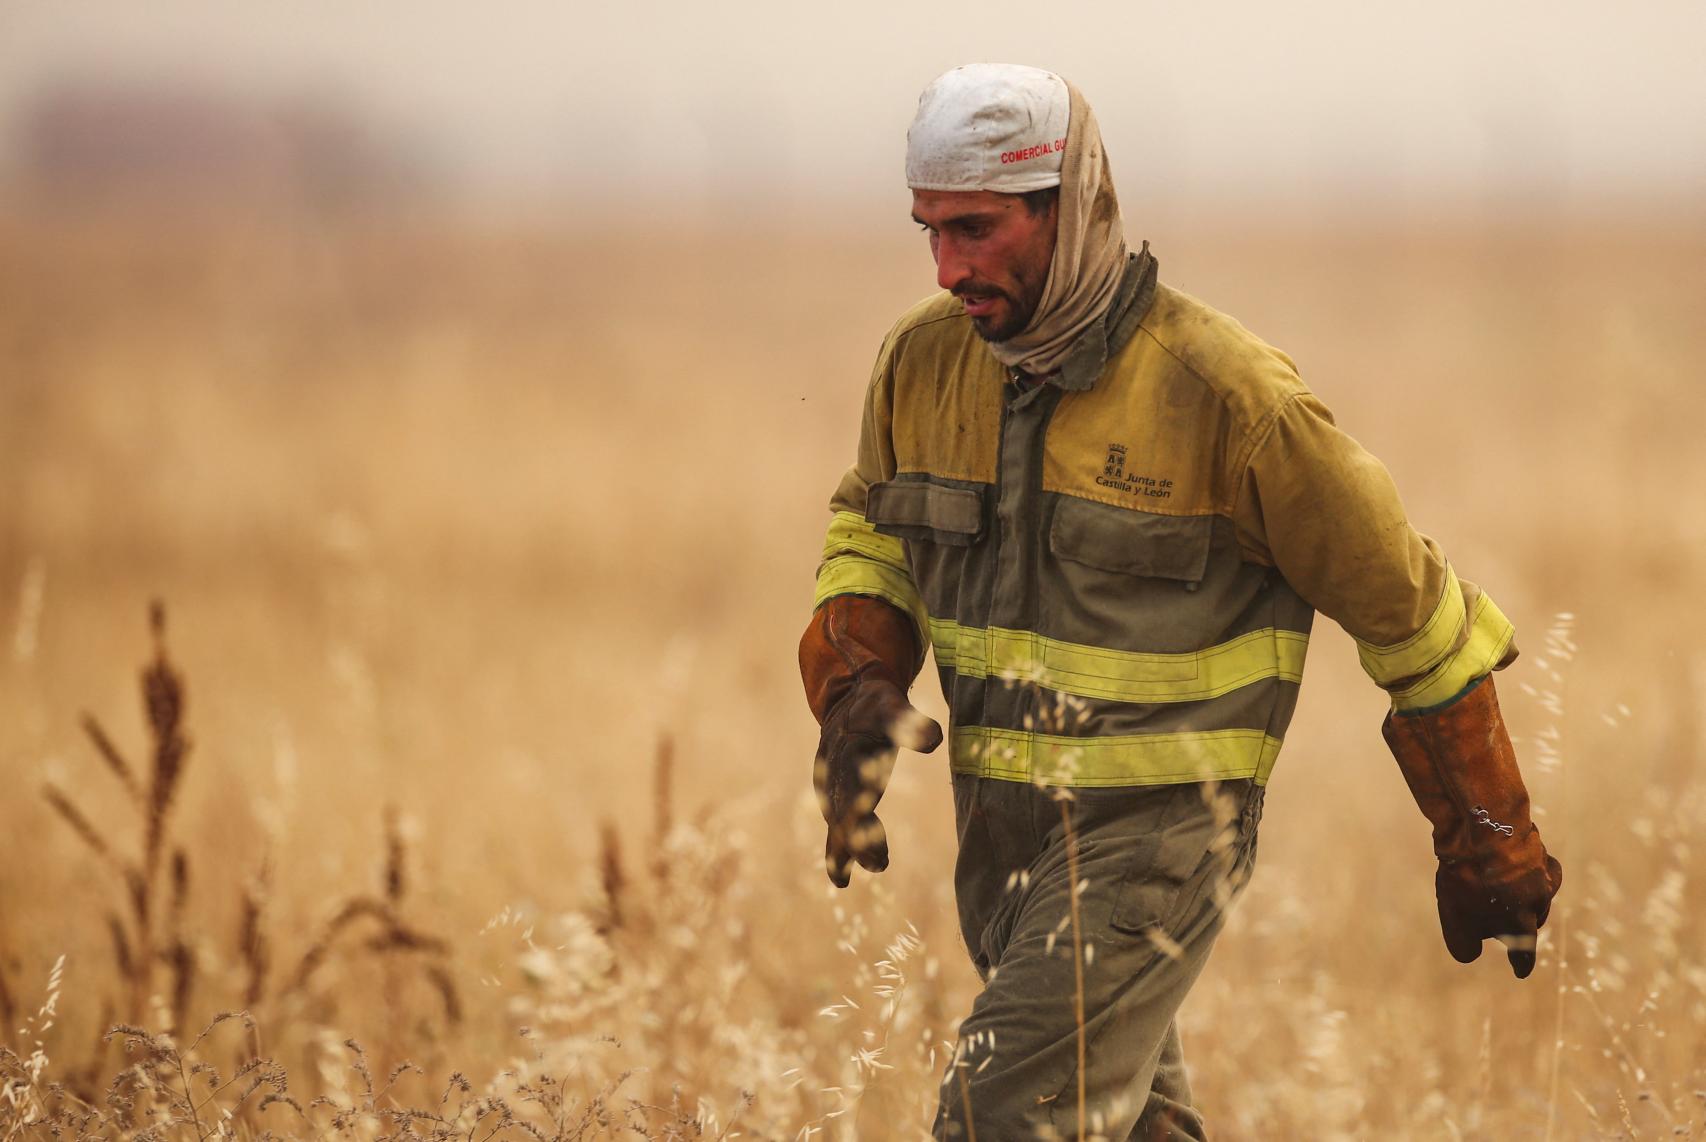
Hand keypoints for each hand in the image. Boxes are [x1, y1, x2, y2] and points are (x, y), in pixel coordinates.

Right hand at [813, 678, 940, 887]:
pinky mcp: (839, 798)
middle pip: (842, 820)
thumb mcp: (891, 708)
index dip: (858, 822)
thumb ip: (909, 723)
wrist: (850, 703)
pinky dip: (838, 853)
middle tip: (880, 862)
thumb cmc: (874, 707)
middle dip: (857, 843)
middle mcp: (833, 780)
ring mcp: (833, 792)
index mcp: (843, 759)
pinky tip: (841, 880)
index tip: (873, 840)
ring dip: (853, 850)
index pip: (849, 797)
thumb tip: (933, 738)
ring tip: (878, 864)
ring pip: (838, 829)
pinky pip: (836, 830)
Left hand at [1435, 853, 1563, 977]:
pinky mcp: (1537, 849)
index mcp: (1520, 925)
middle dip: (1517, 920)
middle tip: (1499, 913)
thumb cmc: (1467, 879)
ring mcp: (1541, 874)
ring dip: (1518, 889)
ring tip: (1493, 879)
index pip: (1523, 952)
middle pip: (1530, 919)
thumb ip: (1464, 944)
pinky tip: (1509, 856)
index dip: (1521, 963)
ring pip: (1533, 889)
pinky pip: (1534, 861)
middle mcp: (1538, 903)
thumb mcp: (1456, 919)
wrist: (1484, 830)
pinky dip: (1524, 863)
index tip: (1521, 971)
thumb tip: (1469, 955)